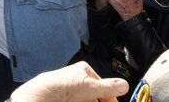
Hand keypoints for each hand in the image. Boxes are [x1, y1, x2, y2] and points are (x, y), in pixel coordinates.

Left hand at [10, 61, 128, 101]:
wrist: (43, 94)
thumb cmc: (66, 86)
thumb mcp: (90, 87)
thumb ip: (107, 87)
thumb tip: (125, 85)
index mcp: (84, 70)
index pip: (102, 85)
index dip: (110, 98)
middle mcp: (78, 79)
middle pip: (95, 95)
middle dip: (101, 101)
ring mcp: (71, 89)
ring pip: (87, 99)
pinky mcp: (65, 97)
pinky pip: (78, 100)